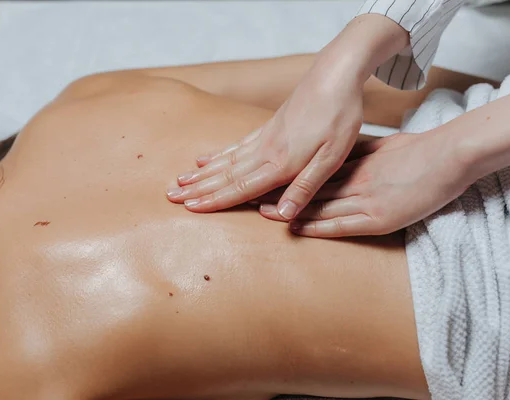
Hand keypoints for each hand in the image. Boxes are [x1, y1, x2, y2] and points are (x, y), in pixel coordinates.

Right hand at [167, 62, 363, 218]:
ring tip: (178, 181)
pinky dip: (216, 155)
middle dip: (198, 188)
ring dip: (201, 173)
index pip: (241, 187)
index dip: (215, 200)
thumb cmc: (339, 117)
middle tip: (170, 196)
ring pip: (225, 160)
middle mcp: (265, 151)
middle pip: (225, 175)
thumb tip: (282, 216)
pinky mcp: (267, 127)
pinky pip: (235, 146)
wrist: (335, 74)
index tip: (190, 208)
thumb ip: (306, 187)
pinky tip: (203, 159)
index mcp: (281, 163)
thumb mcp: (332, 158)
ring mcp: (264, 137)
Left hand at [257, 132, 469, 236]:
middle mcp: (353, 182)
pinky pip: (340, 225)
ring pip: (318, 206)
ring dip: (289, 210)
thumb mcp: (380, 149)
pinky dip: (316, 226)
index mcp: (353, 165)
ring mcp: (364, 200)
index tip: (262, 178)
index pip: (311, 173)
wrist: (448, 156)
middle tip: (248, 196)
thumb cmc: (417, 151)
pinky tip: (296, 227)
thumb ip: (356, 156)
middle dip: (277, 194)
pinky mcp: (379, 218)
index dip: (285, 177)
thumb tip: (335, 158)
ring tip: (260, 213)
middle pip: (308, 188)